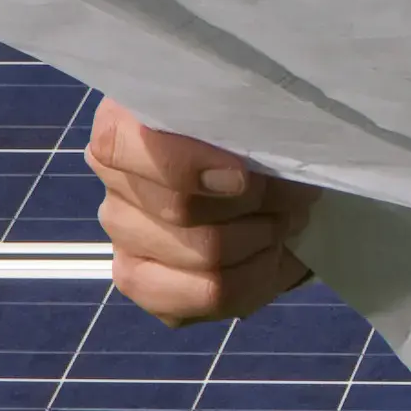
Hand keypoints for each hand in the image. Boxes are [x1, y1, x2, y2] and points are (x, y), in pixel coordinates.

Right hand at [90, 99, 320, 325]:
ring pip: (202, 257)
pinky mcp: (146, 284)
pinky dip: (256, 280)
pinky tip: (272, 257)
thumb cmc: (250, 137)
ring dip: (263, 240)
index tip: (244, 175)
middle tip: (297, 195)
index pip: (122, 146)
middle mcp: (113, 183)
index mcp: (123, 126)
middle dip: (258, 203)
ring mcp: (124, 238)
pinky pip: (207, 297)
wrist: (262, 182)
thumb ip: (241, 119)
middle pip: (179, 209)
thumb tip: (271, 149)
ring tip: (287, 222)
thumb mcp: (248, 113)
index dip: (186, 166)